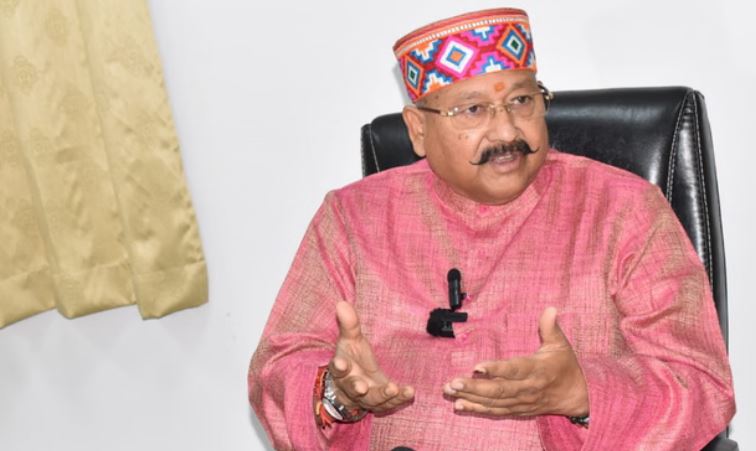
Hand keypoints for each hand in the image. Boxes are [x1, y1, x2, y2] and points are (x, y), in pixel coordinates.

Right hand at [329, 301, 414, 413]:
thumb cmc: (353, 357)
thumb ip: (349, 324)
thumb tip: (342, 303)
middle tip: (361, 387)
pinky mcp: (382, 402)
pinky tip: (409, 391)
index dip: (339, 366)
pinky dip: (399, 399)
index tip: (342, 364)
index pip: (338, 368)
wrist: (356, 383)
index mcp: (342, 369)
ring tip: (393, 389)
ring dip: (382, 395)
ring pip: (372, 399)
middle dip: (357, 387)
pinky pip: (390, 403)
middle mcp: (352, 385)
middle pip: (352, 387)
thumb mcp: (351, 339)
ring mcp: (367, 397)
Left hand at [443, 307, 587, 416]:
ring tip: (450, 392)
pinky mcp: (518, 410)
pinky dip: (478, 409)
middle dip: (474, 387)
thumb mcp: (561, 345)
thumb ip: (551, 327)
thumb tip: (550, 308)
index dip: (496, 370)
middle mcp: (528, 388)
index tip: (476, 367)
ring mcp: (522, 401)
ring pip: (494, 402)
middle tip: (453, 383)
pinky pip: (496, 411)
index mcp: (537, 370)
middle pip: (499, 390)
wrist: (577, 396)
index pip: (514, 370)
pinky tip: (460, 405)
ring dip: (471, 398)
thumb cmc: (565, 366)